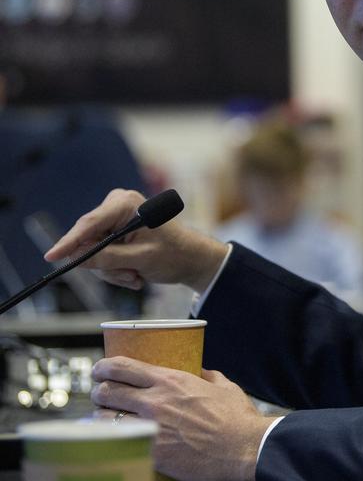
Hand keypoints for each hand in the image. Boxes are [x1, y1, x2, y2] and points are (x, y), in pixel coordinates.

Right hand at [43, 188, 228, 290]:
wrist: (191, 259)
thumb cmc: (175, 254)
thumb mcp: (140, 259)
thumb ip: (107, 258)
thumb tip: (76, 258)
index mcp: (126, 204)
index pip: (89, 224)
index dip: (69, 242)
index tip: (52, 256)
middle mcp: (117, 207)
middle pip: (88, 241)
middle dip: (106, 264)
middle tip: (128, 276)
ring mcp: (114, 220)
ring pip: (93, 253)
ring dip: (112, 270)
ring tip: (135, 275)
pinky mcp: (113, 233)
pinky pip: (100, 256)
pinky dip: (115, 269)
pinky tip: (134, 273)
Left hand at [92, 357, 271, 480]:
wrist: (246, 449)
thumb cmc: (238, 419)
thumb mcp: (225, 387)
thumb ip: (209, 376)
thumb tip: (201, 372)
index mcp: (172, 381)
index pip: (123, 367)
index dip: (105, 366)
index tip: (101, 369)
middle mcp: (155, 402)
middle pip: (107, 392)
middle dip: (99, 393)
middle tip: (102, 396)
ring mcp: (150, 428)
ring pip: (105, 420)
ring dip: (103, 419)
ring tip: (108, 421)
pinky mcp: (151, 454)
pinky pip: (119, 445)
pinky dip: (114, 443)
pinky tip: (117, 443)